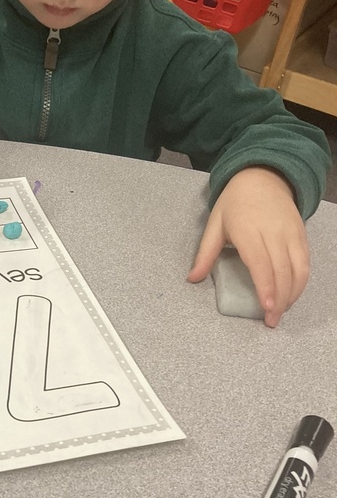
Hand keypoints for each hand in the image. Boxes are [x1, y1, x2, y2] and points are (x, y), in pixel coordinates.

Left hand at [187, 167, 309, 327]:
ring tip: (282, 312)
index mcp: (248, 230)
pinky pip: (306, 262)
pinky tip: (292, 294)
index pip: (261, 263)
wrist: (263, 176)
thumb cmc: (234, 203)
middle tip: (272, 321)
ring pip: (299, 269)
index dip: (266, 287)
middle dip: (280, 300)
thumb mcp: (214, 224)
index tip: (267, 307)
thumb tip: (192, 278)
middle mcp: (273, 232)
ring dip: (293, 294)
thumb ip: (205, 253)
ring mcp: (291, 233)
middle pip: (282, 271)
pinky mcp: (302, 234)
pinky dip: (302, 282)